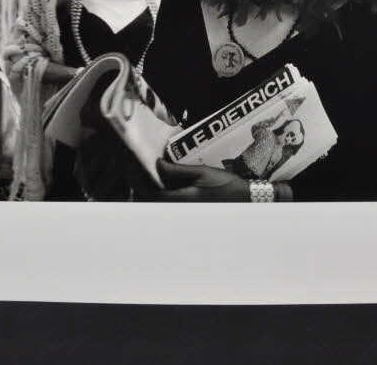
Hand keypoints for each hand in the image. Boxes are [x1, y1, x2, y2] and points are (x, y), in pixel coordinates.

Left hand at [135, 159, 249, 201]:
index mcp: (178, 201)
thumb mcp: (201, 173)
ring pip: (159, 201)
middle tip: (136, 167)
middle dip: (141, 184)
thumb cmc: (226, 187)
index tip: (131, 166)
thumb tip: (158, 164)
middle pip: (150, 199)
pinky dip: (162, 191)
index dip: (136, 179)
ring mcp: (183, 212)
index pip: (148, 192)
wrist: (245, 200)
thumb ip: (177, 170)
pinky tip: (165, 179)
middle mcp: (178, 210)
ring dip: (151, 187)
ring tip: (149, 171)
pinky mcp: (188, 210)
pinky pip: (168, 201)